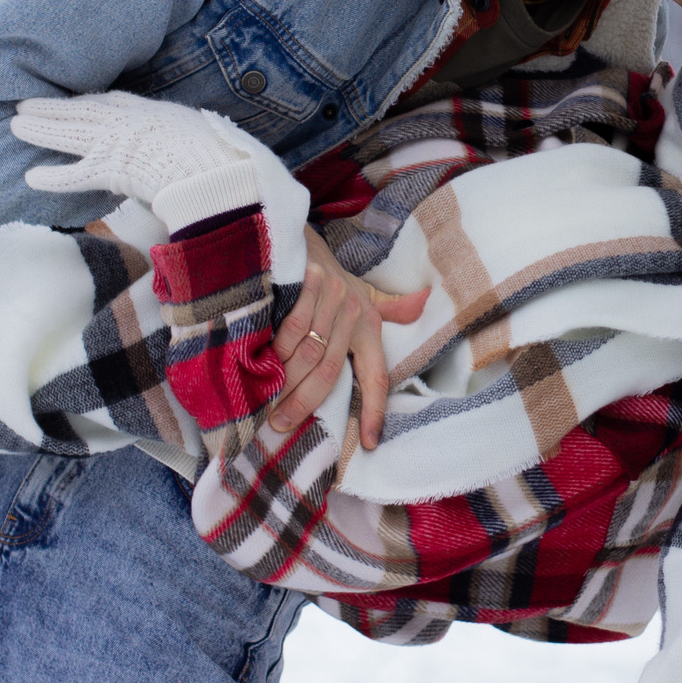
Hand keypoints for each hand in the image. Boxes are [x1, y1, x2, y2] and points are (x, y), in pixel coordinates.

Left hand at [12, 91, 273, 230]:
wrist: (221, 169)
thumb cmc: (226, 158)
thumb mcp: (212, 138)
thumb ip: (199, 141)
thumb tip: (207, 150)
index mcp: (158, 113)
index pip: (116, 102)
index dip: (92, 101)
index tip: (75, 99)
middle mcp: (135, 122)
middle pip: (85, 109)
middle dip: (55, 106)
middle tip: (25, 103)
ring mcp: (122, 142)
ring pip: (72, 131)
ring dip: (42, 128)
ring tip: (15, 123)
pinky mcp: (115, 168)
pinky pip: (77, 173)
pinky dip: (53, 175)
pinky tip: (30, 176)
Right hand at [263, 226, 429, 450]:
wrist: (304, 238)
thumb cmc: (333, 277)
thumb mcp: (365, 294)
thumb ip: (391, 308)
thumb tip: (423, 303)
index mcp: (371, 326)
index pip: (376, 376)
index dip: (374, 412)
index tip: (368, 444)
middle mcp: (355, 313)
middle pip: (331, 372)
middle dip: (305, 403)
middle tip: (281, 425)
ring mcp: (331, 298)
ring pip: (308, 354)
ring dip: (283, 383)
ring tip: (264, 405)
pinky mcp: (306, 285)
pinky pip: (289, 328)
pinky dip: (273, 351)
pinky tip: (258, 370)